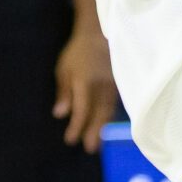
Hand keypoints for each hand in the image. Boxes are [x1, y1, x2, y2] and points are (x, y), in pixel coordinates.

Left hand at [53, 26, 120, 154]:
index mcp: (85, 81)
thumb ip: (64, 92)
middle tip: (91, 149)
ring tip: (99, 142)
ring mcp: (114, 83)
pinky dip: (110, 116)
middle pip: (99, 113)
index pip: (81, 109)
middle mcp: (101, 84)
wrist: (100, 32)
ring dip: (103, 126)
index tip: (70, 140)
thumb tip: (60, 114)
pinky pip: (115, 103)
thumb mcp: (64, 69)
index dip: (76, 126)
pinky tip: (106, 124)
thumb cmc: (78, 52)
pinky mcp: (121, 81)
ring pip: (109, 109)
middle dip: (94, 132)